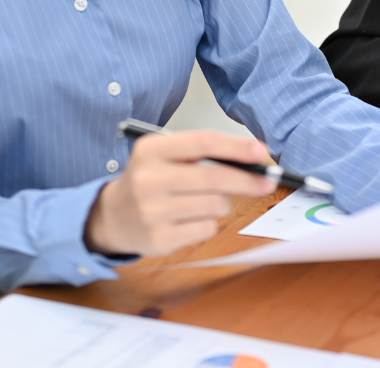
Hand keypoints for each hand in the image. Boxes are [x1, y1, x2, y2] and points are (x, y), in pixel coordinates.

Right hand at [84, 131, 274, 256]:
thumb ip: (202, 153)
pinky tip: (189, 219)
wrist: (112, 216)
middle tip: (267, 181)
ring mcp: (152, 210)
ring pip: (215, 205)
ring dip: (222, 203)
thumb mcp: (165, 155)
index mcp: (151, 150)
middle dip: (247, 180)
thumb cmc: (151, 180)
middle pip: (214, 178)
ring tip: (204, 202)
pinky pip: (207, 228)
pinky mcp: (159, 238)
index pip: (203, 143)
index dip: (237, 147)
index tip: (261, 152)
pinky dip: (208, 223)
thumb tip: (252, 158)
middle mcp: (148, 178)